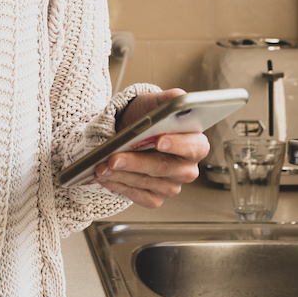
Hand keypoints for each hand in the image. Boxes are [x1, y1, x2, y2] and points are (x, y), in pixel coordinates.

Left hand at [94, 88, 208, 207]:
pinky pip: (137, 195)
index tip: (158, 140)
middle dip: (136, 162)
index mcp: (196, 144)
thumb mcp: (156, 103)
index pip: (194, 147)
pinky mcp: (155, 198)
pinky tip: (105, 175)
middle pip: (164, 167)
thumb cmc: (145, 119)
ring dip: (121, 174)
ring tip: (101, 165)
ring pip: (146, 182)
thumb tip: (178, 98)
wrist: (127, 135)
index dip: (178, 144)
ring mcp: (171, 186)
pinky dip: (118, 185)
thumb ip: (170, 99)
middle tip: (114, 157)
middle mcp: (187, 168)